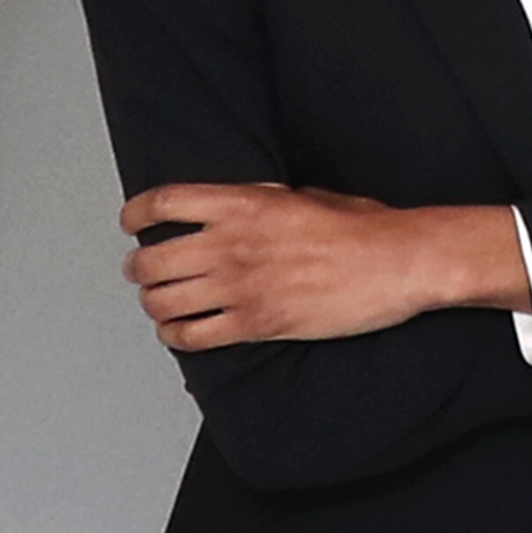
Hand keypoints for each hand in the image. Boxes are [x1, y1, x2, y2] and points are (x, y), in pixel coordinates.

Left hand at [117, 185, 528, 349]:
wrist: (398, 262)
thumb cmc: (365, 227)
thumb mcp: (309, 195)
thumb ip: (263, 202)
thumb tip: (234, 212)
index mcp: (247, 203)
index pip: (164, 203)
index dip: (136, 213)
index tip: (133, 221)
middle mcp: (233, 245)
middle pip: (149, 261)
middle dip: (139, 267)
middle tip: (143, 269)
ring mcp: (241, 288)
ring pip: (161, 303)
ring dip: (154, 303)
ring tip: (162, 301)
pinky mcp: (254, 324)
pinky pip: (190, 337)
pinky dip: (176, 335)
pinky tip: (183, 329)